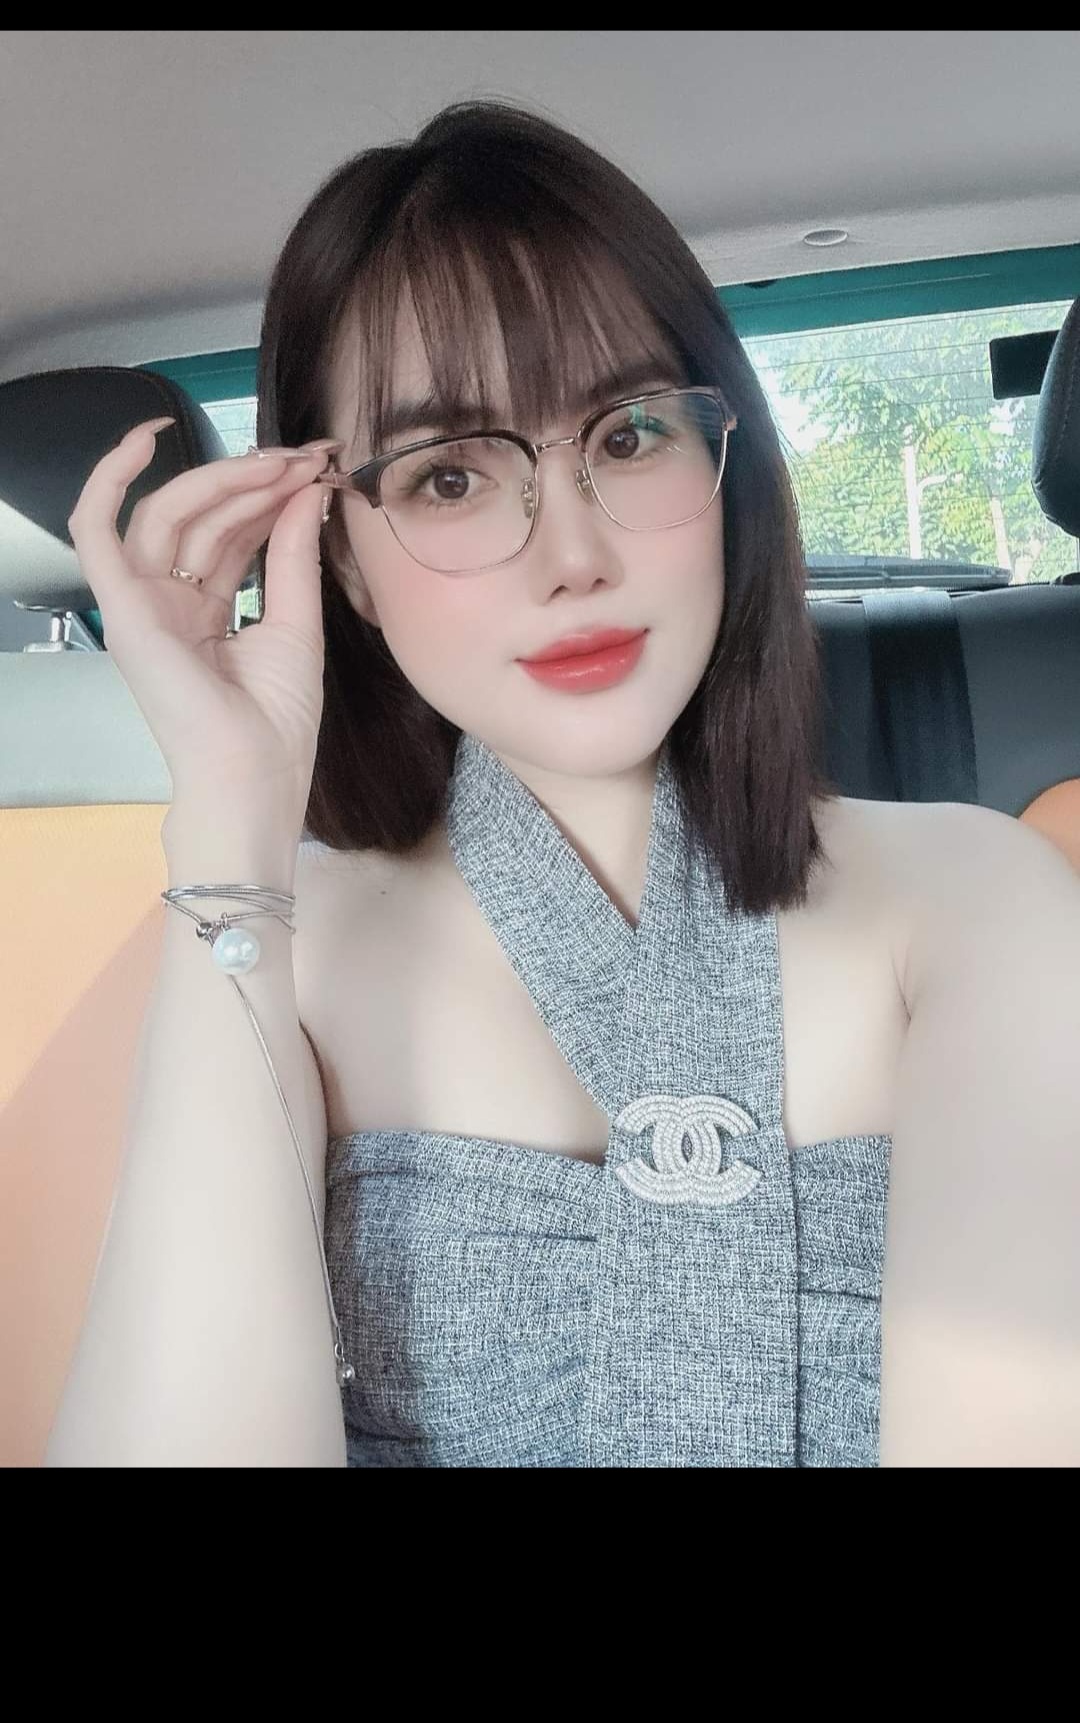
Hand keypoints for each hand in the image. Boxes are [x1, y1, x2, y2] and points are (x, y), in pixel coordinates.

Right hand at [68, 418, 340, 828]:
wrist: (254, 775)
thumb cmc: (275, 723)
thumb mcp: (296, 624)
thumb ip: (294, 554)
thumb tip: (307, 490)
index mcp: (205, 611)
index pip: (230, 532)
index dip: (270, 494)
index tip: (317, 467)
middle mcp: (168, 603)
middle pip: (202, 516)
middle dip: (255, 479)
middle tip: (306, 457)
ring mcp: (141, 605)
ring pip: (167, 513)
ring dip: (223, 478)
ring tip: (280, 461)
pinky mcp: (121, 610)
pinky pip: (95, 530)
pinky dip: (108, 481)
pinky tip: (142, 439)